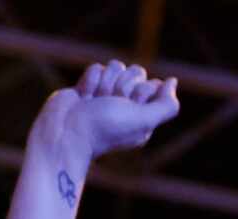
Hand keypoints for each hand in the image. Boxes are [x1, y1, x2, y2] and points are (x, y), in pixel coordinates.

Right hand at [32, 61, 179, 169]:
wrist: (65, 132)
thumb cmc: (104, 129)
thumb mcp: (143, 121)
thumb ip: (166, 106)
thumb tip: (172, 82)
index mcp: (144, 116)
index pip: (154, 84)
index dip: (140, 91)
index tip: (128, 106)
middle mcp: (128, 106)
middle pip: (136, 71)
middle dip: (120, 86)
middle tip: (109, 104)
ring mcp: (107, 96)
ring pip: (115, 67)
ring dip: (103, 84)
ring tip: (94, 102)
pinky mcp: (89, 88)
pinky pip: (96, 68)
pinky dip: (89, 81)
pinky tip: (83, 98)